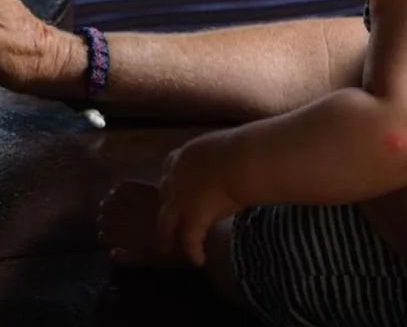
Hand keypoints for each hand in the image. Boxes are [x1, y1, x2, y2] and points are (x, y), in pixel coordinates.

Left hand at [157, 130, 243, 265]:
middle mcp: (177, 178)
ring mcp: (181, 200)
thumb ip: (220, 155)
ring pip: (167, 222)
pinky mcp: (193, 218)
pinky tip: (198, 261)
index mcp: (186, 156)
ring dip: (167, 235)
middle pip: (165, 197)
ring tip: (167, 247)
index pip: (171, 168)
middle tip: (165, 223)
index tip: (173, 188)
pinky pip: (190, 239)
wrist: (241, 161)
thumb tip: (232, 158)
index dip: (172, 181)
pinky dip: (194, 251)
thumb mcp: (225, 145)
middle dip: (165, 211)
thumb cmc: (241, 148)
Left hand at [360, 43, 406, 299]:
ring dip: (369, 135)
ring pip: (358, 145)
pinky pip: (361, 178)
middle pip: (362, 109)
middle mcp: (373, 154)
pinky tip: (393, 168)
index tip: (401, 56)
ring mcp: (367, 186)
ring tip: (390, 127)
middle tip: (395, 88)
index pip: (376, 77)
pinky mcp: (370, 212)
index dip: (388, 63)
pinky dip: (372, 169)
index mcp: (398, 125)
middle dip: (374, 97)